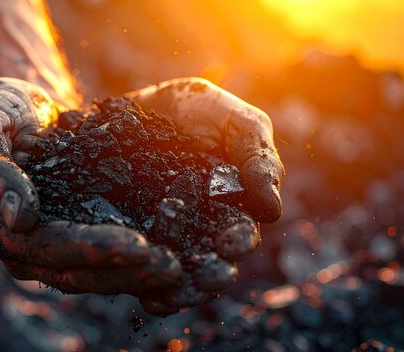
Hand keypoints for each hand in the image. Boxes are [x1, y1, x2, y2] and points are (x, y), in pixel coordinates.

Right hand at [0, 77, 181, 294]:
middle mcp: (33, 247)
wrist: (15, 111)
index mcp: (2, 231)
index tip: (135, 246)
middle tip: (171, 267)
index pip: (49, 248)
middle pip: (81, 271)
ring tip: (182, 267)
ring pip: (101, 270)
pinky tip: (180, 249)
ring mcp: (61, 241)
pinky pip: (114, 249)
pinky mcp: (85, 227)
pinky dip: (145, 252)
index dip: (91, 250)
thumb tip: (21, 220)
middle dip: (126, 271)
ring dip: (141, 272)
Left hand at [126, 77, 283, 314]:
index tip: (232, 246)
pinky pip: (137, 264)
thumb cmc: (195, 110)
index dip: (239, 241)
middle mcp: (199, 230)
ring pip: (175, 271)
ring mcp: (163, 237)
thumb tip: (273, 211)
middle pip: (209, 261)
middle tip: (206, 280)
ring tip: (169, 296)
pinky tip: (143, 294)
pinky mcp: (130, 237)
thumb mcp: (234, 122)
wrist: (134, 106)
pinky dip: (140, 279)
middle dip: (210, 275)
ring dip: (177, 288)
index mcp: (231, 208)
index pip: (240, 233)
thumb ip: (257, 159)